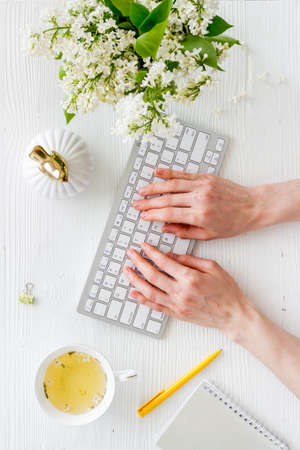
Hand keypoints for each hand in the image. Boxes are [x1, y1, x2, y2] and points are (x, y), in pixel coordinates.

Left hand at [124, 243, 255, 336]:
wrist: (233, 314)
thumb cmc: (226, 291)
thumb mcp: (212, 267)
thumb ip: (190, 260)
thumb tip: (172, 255)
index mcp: (190, 278)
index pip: (164, 262)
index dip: (151, 253)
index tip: (144, 246)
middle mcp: (181, 292)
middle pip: (153, 275)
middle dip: (139, 263)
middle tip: (130, 254)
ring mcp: (177, 305)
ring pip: (150, 292)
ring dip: (136, 280)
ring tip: (127, 271)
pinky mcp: (177, 314)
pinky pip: (155, 307)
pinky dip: (142, 300)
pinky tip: (134, 293)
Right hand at [133, 169, 259, 239]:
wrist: (252, 207)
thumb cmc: (233, 224)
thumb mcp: (209, 235)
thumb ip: (185, 232)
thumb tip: (165, 228)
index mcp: (200, 216)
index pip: (169, 214)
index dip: (153, 215)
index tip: (143, 216)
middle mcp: (199, 199)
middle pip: (167, 199)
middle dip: (148, 202)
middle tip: (136, 204)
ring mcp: (202, 186)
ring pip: (172, 185)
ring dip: (154, 187)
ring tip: (141, 190)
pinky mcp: (206, 177)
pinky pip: (184, 174)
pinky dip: (169, 173)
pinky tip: (157, 172)